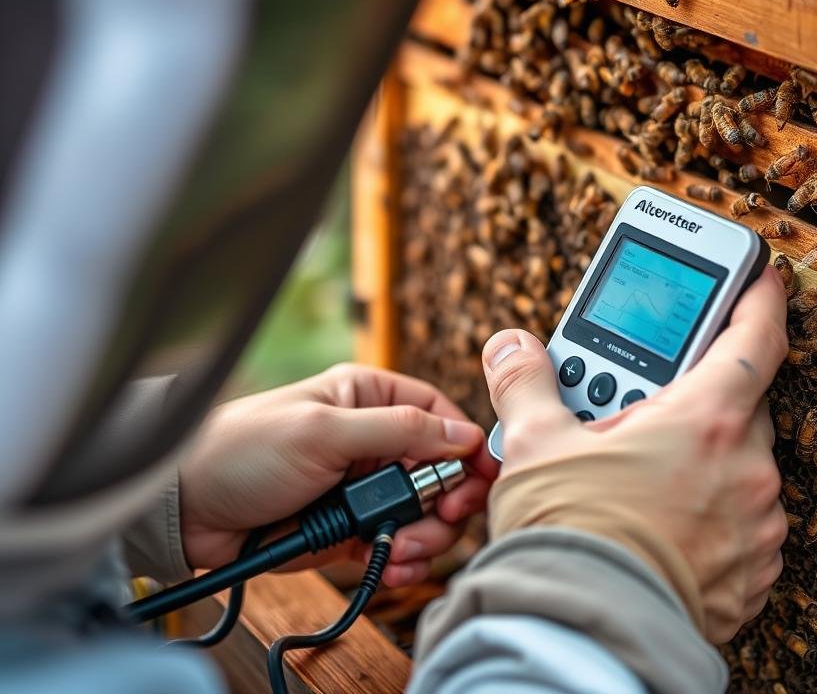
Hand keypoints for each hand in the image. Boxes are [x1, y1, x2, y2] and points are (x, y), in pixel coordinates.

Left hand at [179, 364, 497, 585]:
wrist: (185, 510)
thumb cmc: (242, 450)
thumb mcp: (324, 431)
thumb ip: (398, 430)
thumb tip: (463, 435)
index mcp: (368, 398)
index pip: (439, 416)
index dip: (467, 446)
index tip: (485, 476)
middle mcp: (372, 440)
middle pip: (441, 471)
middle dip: (448, 500)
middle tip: (443, 519)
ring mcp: (361, 486)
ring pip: (424, 512)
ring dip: (424, 535)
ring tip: (402, 548)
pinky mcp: (348, 527)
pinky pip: (395, 542)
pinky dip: (403, 556)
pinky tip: (395, 562)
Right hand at [484, 267, 788, 642]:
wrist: (585, 633)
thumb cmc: (569, 537)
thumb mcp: (534, 446)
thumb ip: (527, 384)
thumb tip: (510, 347)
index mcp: (706, 422)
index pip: (755, 337)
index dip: (758, 299)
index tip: (760, 277)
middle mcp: (747, 470)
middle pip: (736, 406)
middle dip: (692, 400)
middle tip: (639, 411)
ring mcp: (758, 525)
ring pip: (738, 467)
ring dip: (700, 460)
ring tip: (636, 478)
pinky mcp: (755, 573)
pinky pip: (742, 522)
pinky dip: (710, 513)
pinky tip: (660, 524)